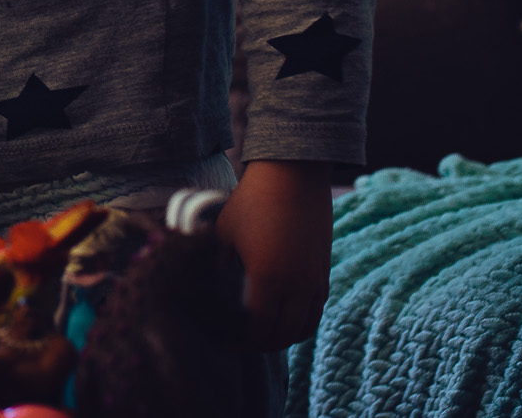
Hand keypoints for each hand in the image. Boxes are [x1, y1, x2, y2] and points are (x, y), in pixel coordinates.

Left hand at [214, 158, 331, 350]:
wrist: (293, 176)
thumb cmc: (252, 202)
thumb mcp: (223, 233)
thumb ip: (212, 265)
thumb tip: (198, 289)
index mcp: (269, 278)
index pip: (257, 331)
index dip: (240, 344)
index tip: (223, 343)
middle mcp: (297, 286)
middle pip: (281, 337)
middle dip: (258, 345)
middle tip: (237, 342)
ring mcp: (314, 281)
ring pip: (302, 329)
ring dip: (281, 338)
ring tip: (259, 335)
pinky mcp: (323, 272)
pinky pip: (315, 312)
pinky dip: (299, 324)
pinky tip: (282, 319)